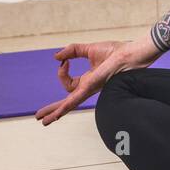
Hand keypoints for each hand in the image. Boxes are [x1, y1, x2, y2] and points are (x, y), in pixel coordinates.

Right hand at [35, 40, 154, 124]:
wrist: (130, 53)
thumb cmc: (116, 51)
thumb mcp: (89, 49)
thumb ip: (72, 51)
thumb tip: (56, 57)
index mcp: (88, 81)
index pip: (68, 83)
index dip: (61, 72)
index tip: (64, 60)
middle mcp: (88, 88)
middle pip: (67, 102)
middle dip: (53, 109)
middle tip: (39, 117)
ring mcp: (89, 90)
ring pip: (68, 105)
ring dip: (54, 112)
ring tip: (42, 120)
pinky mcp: (90, 87)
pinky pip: (74, 100)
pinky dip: (63, 107)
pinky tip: (55, 115)